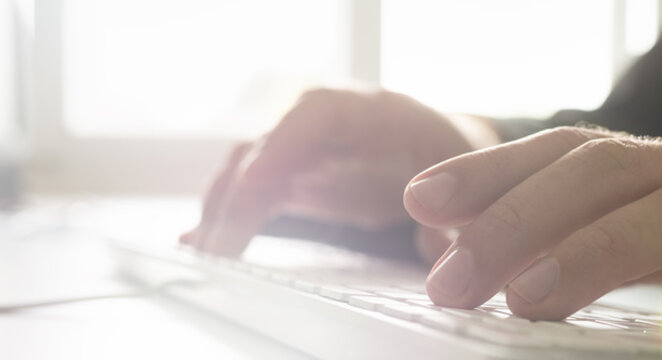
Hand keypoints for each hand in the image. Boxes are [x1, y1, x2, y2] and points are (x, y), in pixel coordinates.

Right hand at [183, 87, 497, 257]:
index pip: (317, 115)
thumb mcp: (461, 176)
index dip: (282, 146)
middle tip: (220, 249)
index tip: (255, 183)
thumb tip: (440, 249)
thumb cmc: (444, 154)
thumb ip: (451, 211)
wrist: (436, 142)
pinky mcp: (286, 173)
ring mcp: (298, 145)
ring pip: (245, 169)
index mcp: (371, 111)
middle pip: (266, 147)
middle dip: (238, 196)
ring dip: (221, 211)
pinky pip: (247, 191)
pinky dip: (224, 217)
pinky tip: (200, 246)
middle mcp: (323, 122)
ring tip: (205, 256)